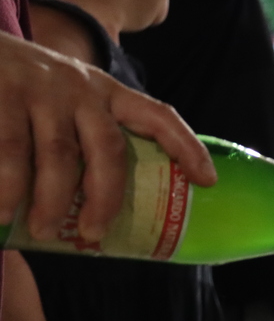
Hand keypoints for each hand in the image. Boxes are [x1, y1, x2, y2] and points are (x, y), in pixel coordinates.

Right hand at [0, 37, 216, 240]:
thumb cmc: (21, 90)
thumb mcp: (61, 101)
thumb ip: (82, 137)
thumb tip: (95, 211)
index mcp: (105, 92)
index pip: (158, 115)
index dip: (187, 147)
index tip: (208, 180)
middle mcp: (80, 88)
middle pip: (107, 149)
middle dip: (105, 197)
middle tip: (93, 232)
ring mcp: (40, 89)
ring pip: (56, 155)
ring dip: (50, 200)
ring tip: (42, 230)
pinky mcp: (0, 95)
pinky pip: (8, 151)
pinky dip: (6, 187)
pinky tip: (3, 212)